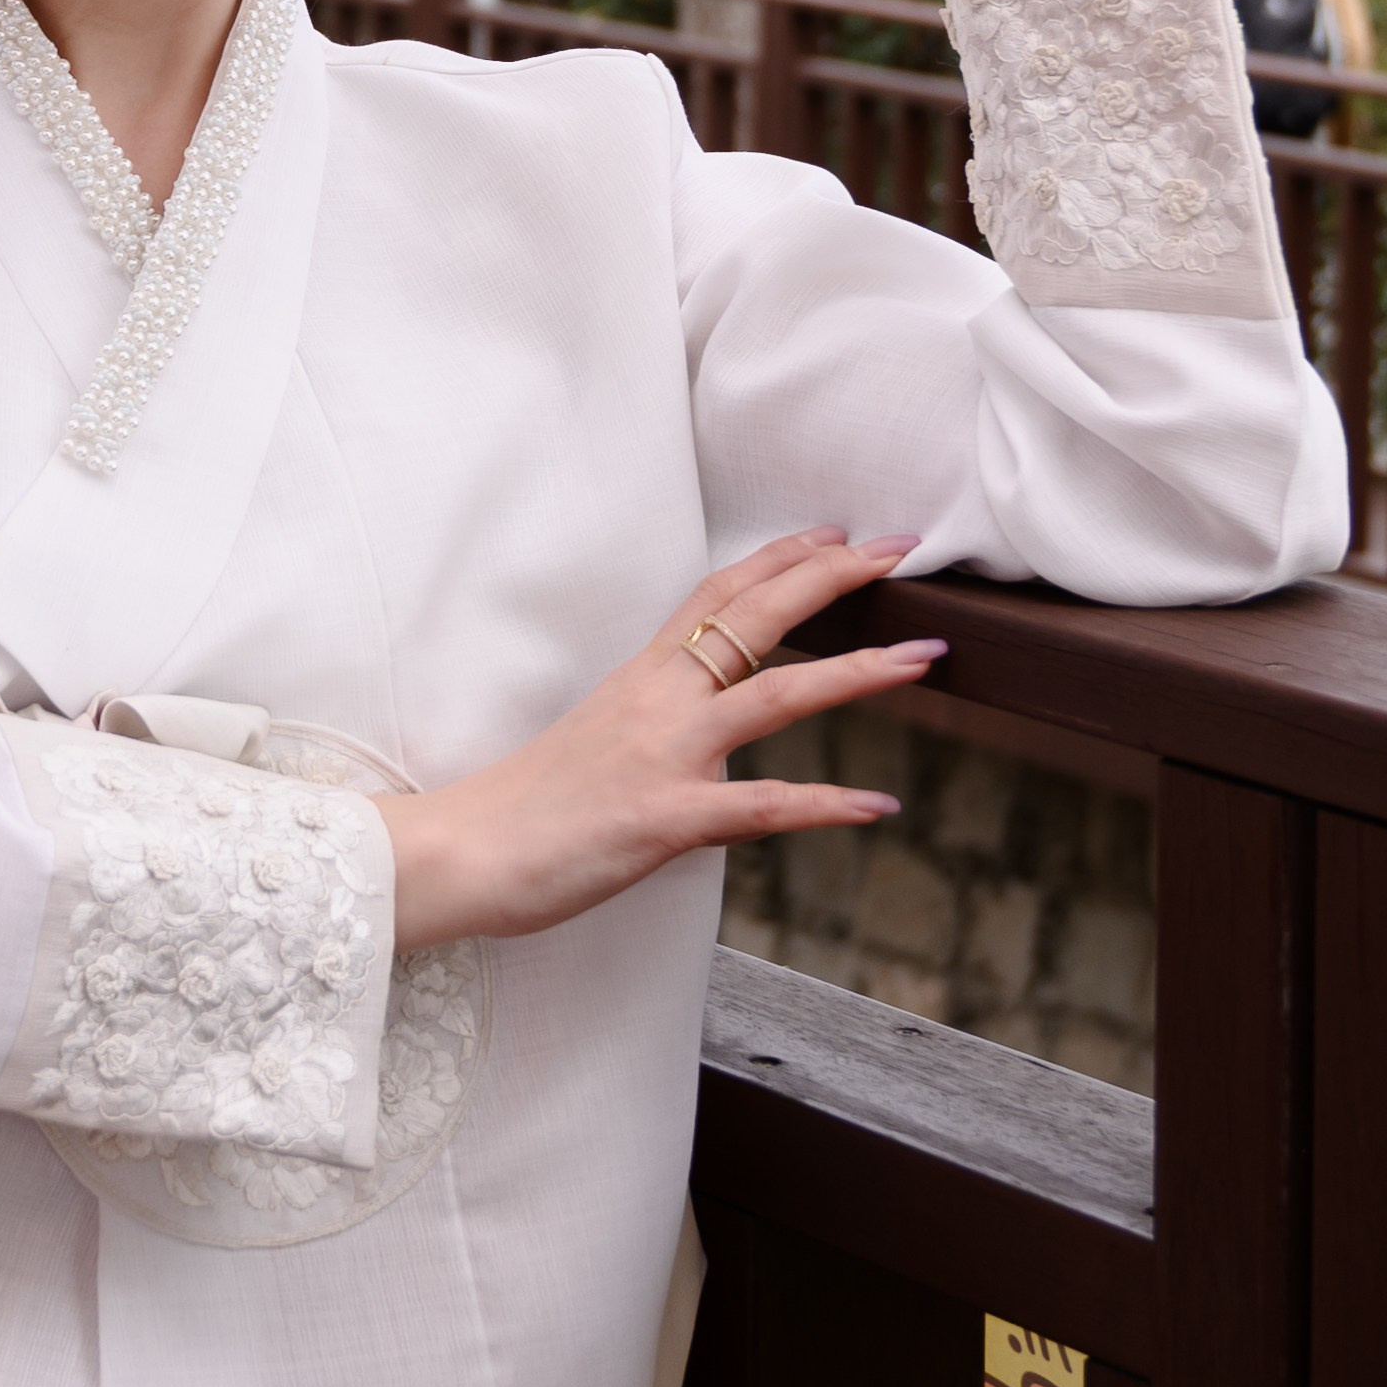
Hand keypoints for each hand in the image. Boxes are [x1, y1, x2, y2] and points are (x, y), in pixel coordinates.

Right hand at [383, 531, 943, 951]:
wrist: (463, 852)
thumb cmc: (526, 807)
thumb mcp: (599, 742)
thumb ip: (654, 725)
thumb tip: (700, 734)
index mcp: (639, 678)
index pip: (717, 595)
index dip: (780, 559)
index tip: (834, 534)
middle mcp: (656, 701)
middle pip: (754, 618)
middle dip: (832, 578)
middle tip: (898, 551)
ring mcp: (662, 757)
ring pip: (773, 696)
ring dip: (855, 674)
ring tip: (923, 658)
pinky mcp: (662, 819)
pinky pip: (760, 807)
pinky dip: (825, 805)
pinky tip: (878, 805)